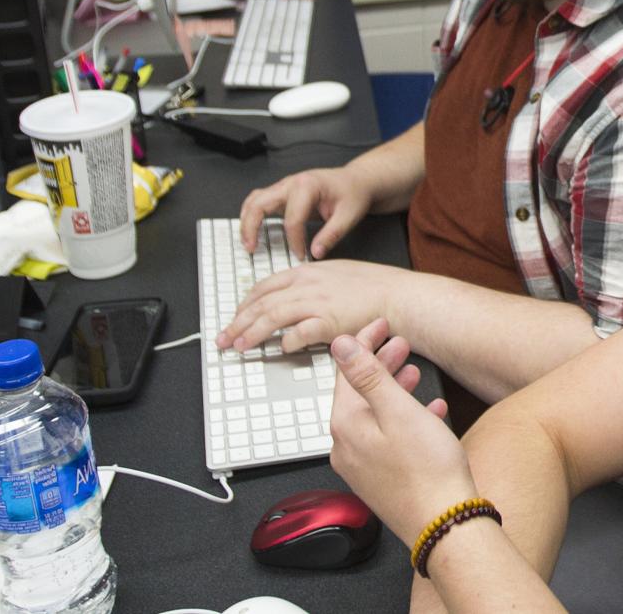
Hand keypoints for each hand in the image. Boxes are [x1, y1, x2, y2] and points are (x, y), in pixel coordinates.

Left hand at [215, 259, 432, 353]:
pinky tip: (279, 349)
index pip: (265, 287)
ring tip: (239, 346)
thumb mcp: (336, 274)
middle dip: (238, 321)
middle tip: (224, 338)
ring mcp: (318, 303)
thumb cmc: (374, 288)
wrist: (398, 295)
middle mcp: (308, 285)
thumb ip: (312, 284)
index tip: (235, 317)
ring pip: (273, 316)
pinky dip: (287, 341)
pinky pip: (300, 332)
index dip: (245, 304)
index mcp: (307, 273)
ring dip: (252, 333)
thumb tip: (295, 298)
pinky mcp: (330, 322)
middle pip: (262, 302)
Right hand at [239, 166, 375, 259]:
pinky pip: (259, 201)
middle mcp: (291, 183)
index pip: (293, 219)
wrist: (355, 180)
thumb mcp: (349, 215)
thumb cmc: (353, 193)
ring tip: (247, 243)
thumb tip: (315, 253)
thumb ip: (332, 235)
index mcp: (307, 186)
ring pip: (254, 200)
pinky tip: (251, 230)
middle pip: (259, 204)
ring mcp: (284, 186)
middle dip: (251, 227)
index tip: (301, 256)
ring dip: (246, 221)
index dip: (294, 241)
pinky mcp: (282, 193)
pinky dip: (251, 215)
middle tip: (251, 249)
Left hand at [329, 319, 465, 547]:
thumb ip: (367, 376)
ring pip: (374, 416)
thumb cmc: (428, 471)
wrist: (445, 524)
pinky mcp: (381, 480)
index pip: (346, 373)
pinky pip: (387, 439)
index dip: (364, 343)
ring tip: (415, 373)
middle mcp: (346, 448)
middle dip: (380, 365)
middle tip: (402, 344)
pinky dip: (404, 420)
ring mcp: (363, 467)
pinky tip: (429, 413)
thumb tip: (339, 346)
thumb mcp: (398, 411)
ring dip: (393, 390)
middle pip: (358, 394)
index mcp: (345, 426)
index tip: (381, 325)